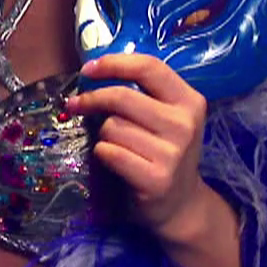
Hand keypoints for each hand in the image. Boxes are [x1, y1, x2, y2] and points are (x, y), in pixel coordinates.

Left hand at [66, 53, 211, 241]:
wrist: (180, 203)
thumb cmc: (163, 150)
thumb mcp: (165, 116)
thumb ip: (141, 92)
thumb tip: (93, 70)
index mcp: (189, 101)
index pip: (148, 67)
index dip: (113, 63)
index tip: (88, 69)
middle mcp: (185, 125)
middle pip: (121, 97)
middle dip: (92, 99)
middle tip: (76, 104)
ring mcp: (172, 154)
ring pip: (112, 127)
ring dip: (103, 134)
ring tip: (117, 145)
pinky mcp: (155, 179)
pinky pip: (108, 152)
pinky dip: (103, 153)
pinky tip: (115, 161)